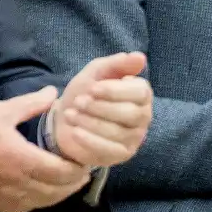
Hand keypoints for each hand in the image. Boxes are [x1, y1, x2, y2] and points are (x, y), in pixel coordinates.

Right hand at [0, 86, 89, 211]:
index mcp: (20, 158)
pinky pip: (20, 209)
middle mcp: (14, 181)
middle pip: (54, 191)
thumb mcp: (2, 111)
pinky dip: (37, 203)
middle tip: (84, 172)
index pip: (60, 172)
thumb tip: (54, 92)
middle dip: (74, 183)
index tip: (87, 160)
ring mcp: (2, 194)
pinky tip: (42, 194)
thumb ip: (32, 103)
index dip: (78, 169)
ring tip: (70, 183)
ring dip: (59, 195)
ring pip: (39, 203)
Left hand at [53, 52, 151, 167]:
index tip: (92, 87)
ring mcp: (134, 138)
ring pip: (117, 132)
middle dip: (100, 107)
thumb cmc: (87, 92)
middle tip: (78, 101)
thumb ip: (117, 64)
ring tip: (70, 114)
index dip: (115, 91)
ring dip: (90, 122)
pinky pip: (108, 150)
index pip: (140, 92)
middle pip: (130, 113)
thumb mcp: (98, 72)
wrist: (68, 118)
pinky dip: (89, 140)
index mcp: (142, 94)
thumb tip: (140, 57)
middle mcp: (144, 116)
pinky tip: (75, 132)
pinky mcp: (120, 155)